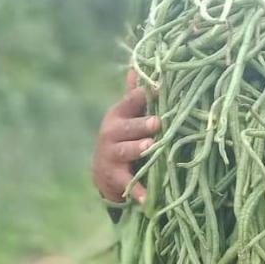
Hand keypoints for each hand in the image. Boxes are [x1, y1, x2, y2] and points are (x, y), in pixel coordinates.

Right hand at [91, 69, 160, 202]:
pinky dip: (137, 191)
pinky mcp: (114, 176)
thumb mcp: (127, 115)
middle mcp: (112, 132)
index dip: (144, 95)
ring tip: (150, 148)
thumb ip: (135, 95)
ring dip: (138, 149)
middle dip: (142, 124)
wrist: (104, 171)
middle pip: (127, 127)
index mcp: (119, 114)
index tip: (161, 89)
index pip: (131, 101)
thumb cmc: (124, 137)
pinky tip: (147, 198)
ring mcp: (111, 154)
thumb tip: (137, 65)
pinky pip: (128, 183)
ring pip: (125, 151)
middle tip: (158, 123)